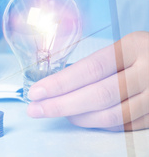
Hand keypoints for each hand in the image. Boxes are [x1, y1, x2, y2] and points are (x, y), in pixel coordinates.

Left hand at [27, 31, 148, 130]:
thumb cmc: (147, 52)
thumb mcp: (127, 47)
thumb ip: (101, 64)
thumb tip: (60, 83)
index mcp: (134, 47)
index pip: (90, 68)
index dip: (61, 83)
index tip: (36, 93)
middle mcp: (148, 71)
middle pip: (99, 95)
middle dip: (62, 104)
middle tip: (36, 110)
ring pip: (113, 115)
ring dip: (80, 118)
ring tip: (59, 113)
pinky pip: (127, 125)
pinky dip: (102, 125)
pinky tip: (84, 120)